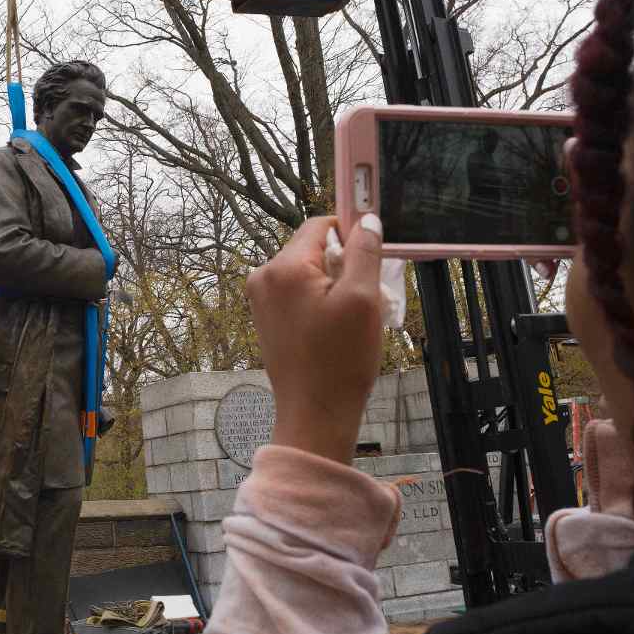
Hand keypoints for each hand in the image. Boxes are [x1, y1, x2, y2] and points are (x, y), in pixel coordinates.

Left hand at [245, 215, 383, 462]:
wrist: (315, 413)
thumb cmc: (340, 361)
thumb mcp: (363, 299)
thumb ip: (364, 252)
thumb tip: (367, 219)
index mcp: (284, 267)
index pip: (320, 225)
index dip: (351, 234)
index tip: (372, 257)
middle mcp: (264, 277)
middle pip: (312, 248)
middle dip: (343, 264)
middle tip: (367, 296)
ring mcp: (261, 299)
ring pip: (307, 271)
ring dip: (333, 284)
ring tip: (352, 317)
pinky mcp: (266, 318)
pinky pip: (297, 293)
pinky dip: (320, 301)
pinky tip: (336, 328)